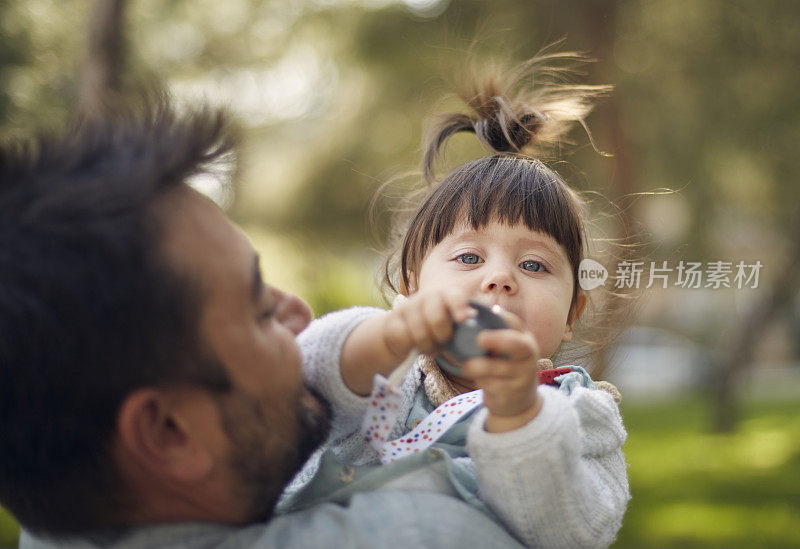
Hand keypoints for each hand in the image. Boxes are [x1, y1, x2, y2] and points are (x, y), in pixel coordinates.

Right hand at [381, 287, 474, 359]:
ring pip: (420, 333)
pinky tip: (415, 346)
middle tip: (445, 342)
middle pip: (436, 318)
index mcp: (446, 294)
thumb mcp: (454, 321)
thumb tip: (473, 317)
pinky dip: (411, 347)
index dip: (458, 306)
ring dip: (428, 346)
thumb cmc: (437, 327)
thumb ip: (465, 318)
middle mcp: (426, 297)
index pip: (453, 295)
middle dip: (443, 336)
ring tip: (432, 347)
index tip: (462, 319)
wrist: (404, 331)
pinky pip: (404, 338)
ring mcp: (407, 308)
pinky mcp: (392, 321)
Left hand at [460, 310, 541, 431]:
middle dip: (498, 340)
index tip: (483, 314)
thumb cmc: (505, 367)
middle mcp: (529, 356)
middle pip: (518, 344)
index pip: (514, 323)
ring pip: (496, 368)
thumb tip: (472, 308)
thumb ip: (493, 333)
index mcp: (524, 340)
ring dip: (476, 367)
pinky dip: (480, 382)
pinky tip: (480, 381)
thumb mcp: (504, 350)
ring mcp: (524, 376)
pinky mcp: (514, 394)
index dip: (500, 317)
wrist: (519, 402)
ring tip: (467, 366)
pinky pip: (492, 385)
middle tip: (480, 338)